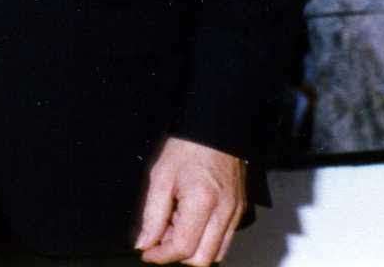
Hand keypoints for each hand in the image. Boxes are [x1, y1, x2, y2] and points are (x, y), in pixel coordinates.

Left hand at [135, 136, 245, 265]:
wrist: (215, 130)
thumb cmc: (189, 147)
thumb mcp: (160, 177)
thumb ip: (152, 215)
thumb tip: (144, 243)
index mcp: (203, 202)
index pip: (183, 247)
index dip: (161, 255)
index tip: (147, 252)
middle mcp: (224, 212)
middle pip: (202, 259)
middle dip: (177, 254)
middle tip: (160, 236)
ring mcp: (235, 214)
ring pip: (215, 254)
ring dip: (192, 249)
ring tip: (175, 224)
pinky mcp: (239, 212)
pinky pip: (223, 241)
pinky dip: (205, 240)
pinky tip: (189, 220)